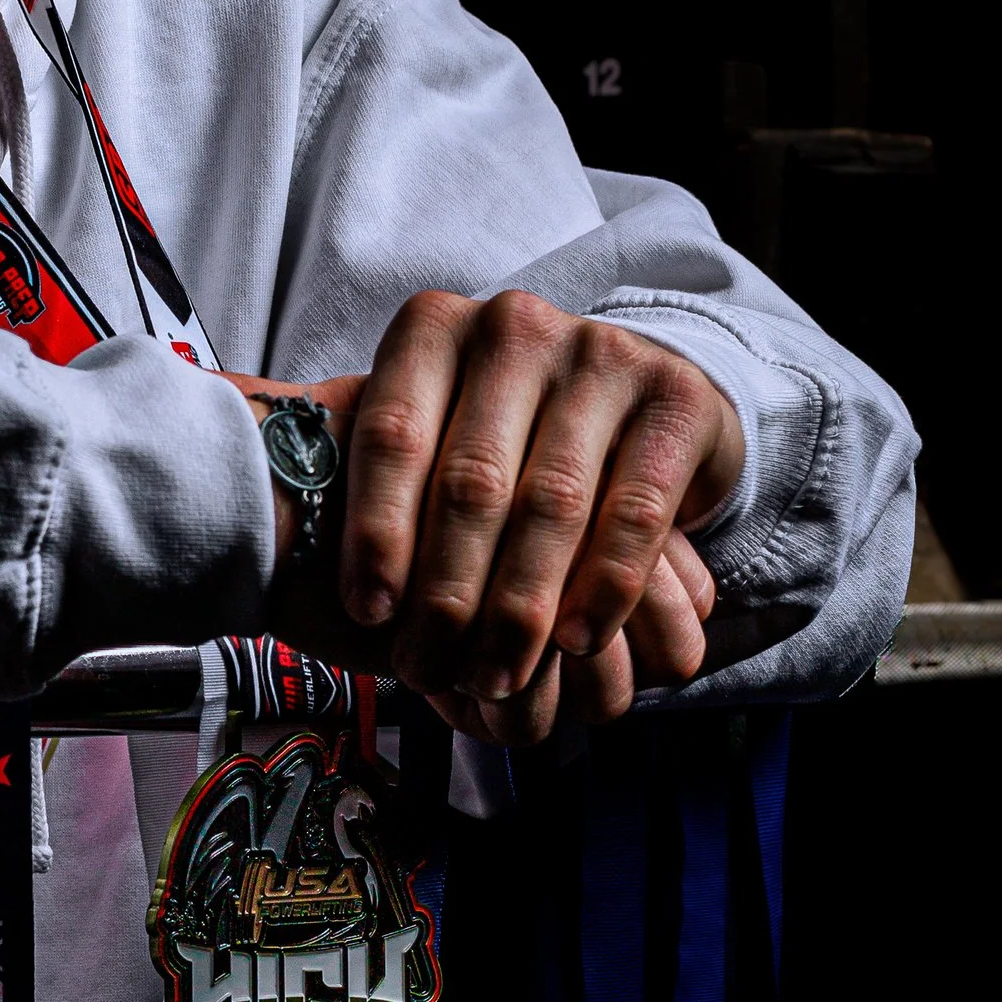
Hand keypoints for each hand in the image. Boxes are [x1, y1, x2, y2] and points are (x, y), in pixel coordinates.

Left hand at [337, 291, 740, 740]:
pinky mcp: (674, 399)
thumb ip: (389, 480)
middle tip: (429, 667)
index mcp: (434, 326)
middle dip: (447, 593)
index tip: (369, 612)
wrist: (633, 392)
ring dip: (519, 607)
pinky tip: (574, 642)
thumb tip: (327, 580)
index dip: (375, 530)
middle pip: (470, 481)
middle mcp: (513, 326)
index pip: (392, 434)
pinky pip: (632, 511)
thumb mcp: (435, 429)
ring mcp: (599, 355)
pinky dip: (601, 587)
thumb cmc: (502, 428)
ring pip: (551, 503)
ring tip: (494, 675)